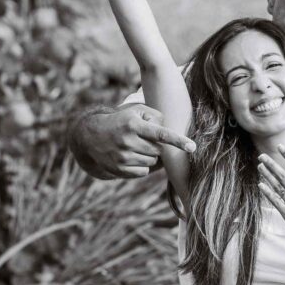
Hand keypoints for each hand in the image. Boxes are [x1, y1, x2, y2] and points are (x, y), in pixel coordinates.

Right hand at [73, 103, 195, 178]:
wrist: (92, 135)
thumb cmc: (123, 121)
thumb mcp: (137, 111)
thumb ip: (157, 117)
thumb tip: (168, 137)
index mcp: (134, 124)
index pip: (160, 134)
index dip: (178, 141)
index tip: (192, 147)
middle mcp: (127, 141)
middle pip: (158, 150)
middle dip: (155, 146)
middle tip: (142, 139)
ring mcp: (122, 157)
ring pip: (152, 162)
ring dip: (149, 156)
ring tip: (135, 147)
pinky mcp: (118, 169)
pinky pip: (143, 172)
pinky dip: (142, 166)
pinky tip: (131, 157)